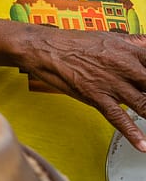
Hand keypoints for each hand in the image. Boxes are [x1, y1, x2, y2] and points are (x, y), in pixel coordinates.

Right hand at [17, 30, 145, 151]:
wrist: (43, 47)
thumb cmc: (73, 41)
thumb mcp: (107, 36)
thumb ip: (133, 43)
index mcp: (130, 50)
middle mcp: (124, 66)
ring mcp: (110, 82)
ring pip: (144, 104)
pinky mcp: (95, 95)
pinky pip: (118, 118)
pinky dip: (133, 133)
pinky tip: (142, 144)